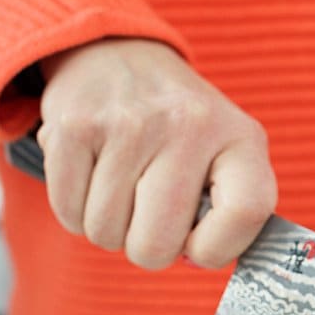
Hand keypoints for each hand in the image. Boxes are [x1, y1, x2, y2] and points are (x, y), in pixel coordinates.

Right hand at [36, 38, 275, 268]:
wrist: (117, 55)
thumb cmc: (181, 129)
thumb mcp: (228, 153)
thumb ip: (231, 211)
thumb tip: (194, 259)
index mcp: (241, 137)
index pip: (246, 212)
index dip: (216, 250)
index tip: (197, 246)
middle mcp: (189, 125)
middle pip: (157, 243)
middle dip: (148, 248)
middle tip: (150, 219)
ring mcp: (130, 123)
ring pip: (106, 232)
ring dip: (109, 227)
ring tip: (123, 188)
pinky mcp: (76, 125)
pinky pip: (68, 212)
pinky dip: (76, 211)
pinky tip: (94, 178)